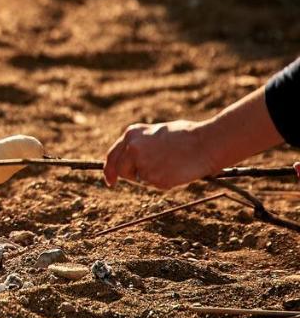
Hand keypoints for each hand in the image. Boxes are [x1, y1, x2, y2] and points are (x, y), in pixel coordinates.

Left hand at [103, 120, 219, 189]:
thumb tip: (132, 160)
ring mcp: (142, 164)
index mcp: (132, 134)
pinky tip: (177, 170)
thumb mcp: (157, 133)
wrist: (206, 143)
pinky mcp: (154, 178)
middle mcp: (133, 149)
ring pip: (140, 179)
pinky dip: (165, 182)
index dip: (110, 170)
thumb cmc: (187, 136)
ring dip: (151, 177)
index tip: (110, 181)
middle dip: (130, 176)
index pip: (113, 156)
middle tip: (148, 175)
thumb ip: (141, 144)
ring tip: (171, 164)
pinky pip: (155, 185)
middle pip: (121, 171)